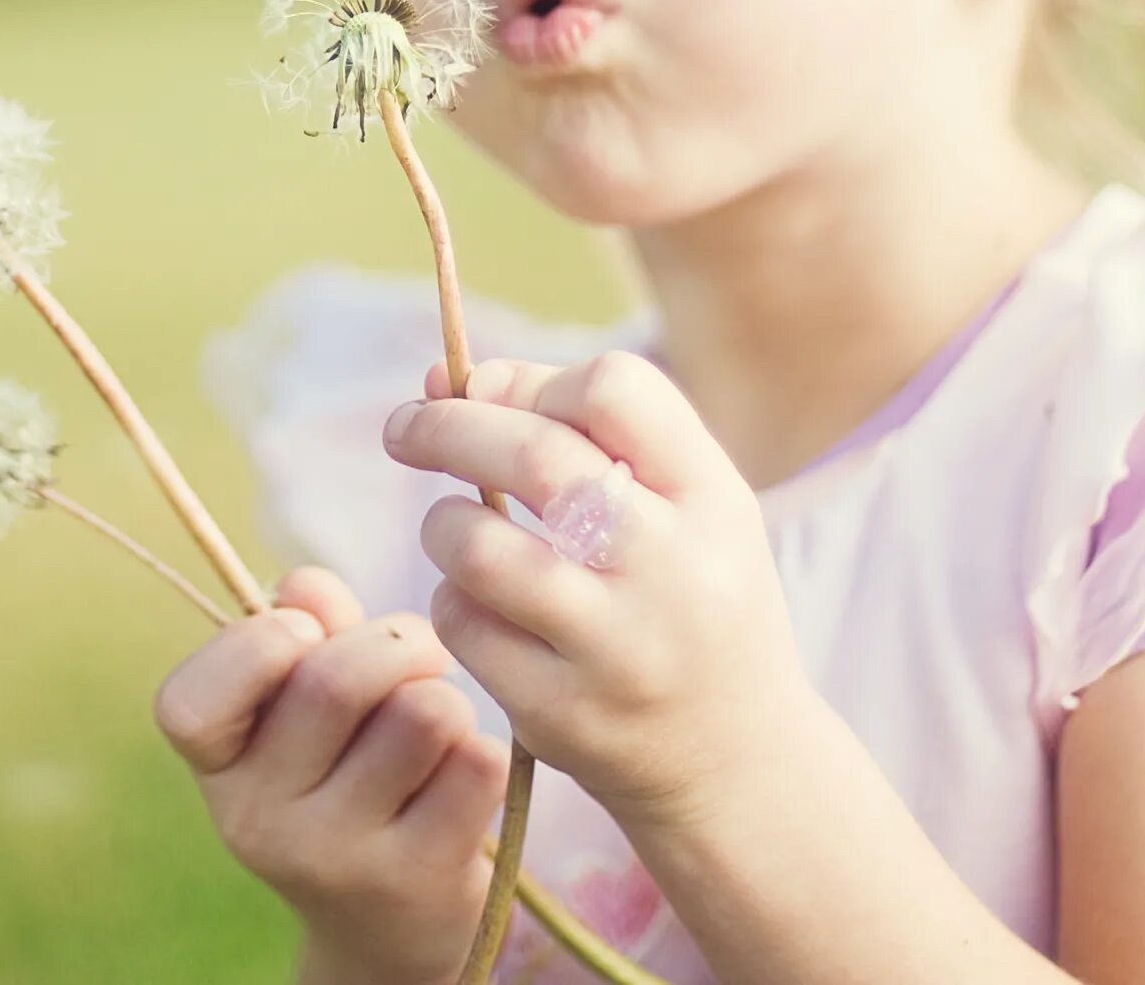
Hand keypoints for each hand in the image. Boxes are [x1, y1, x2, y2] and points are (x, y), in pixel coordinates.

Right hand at [152, 563, 510, 984]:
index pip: (189, 706)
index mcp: (219, 770)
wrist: (385, 931)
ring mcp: (338, 857)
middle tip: (418, 652)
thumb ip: (302, 629)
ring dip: (445, 696)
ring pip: (421, 714)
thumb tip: (306, 584)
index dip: (252, 644)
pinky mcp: (418, 878)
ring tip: (437, 720)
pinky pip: (474, 764)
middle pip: (335, 681)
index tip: (303, 633)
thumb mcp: (299, 713)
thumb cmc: (340, 780)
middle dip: (396, 640)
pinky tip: (459, 775)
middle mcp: (261, 821)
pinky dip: (480, 748)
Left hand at [383, 350, 814, 831]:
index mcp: (713, 500)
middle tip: (406, 428)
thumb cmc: (691, 604)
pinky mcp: (561, 715)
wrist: (738, 767)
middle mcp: (674, 570)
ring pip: (479, 546)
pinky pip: (463, 624)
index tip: (489, 395)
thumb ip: (582, 432)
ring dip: (444, 524)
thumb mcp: (684, 509)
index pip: (614, 389)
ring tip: (456, 532)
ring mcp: (616, 649)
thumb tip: (443, 377)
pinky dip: (455, 601)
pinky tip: (481, 607)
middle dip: (448, 427)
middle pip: (535, 456)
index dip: (534, 381)